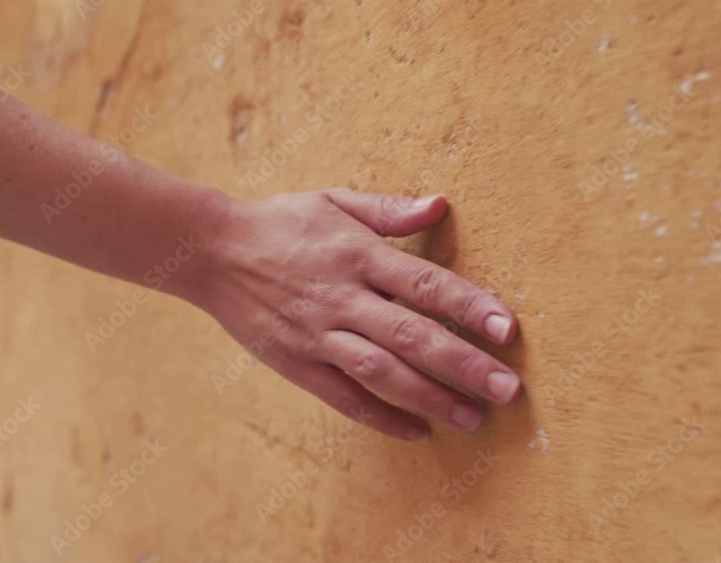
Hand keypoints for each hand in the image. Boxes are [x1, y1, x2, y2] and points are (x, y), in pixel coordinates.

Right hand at [193, 188, 520, 440]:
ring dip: (430, 398)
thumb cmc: (282, 222)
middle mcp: (342, 297)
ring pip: (381, 372)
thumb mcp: (334, 200)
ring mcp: (317, 334)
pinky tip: (417, 431)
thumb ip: (389, 209)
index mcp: (357, 254)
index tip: (507, 329)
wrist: (212, 250)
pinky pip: (342, 397)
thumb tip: (441, 205)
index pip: (425, 284)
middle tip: (508, 390)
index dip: (469, 306)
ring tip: (472, 419)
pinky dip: (380, 417)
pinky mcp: (296, 363)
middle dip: (463, 364)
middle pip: (411, 335)